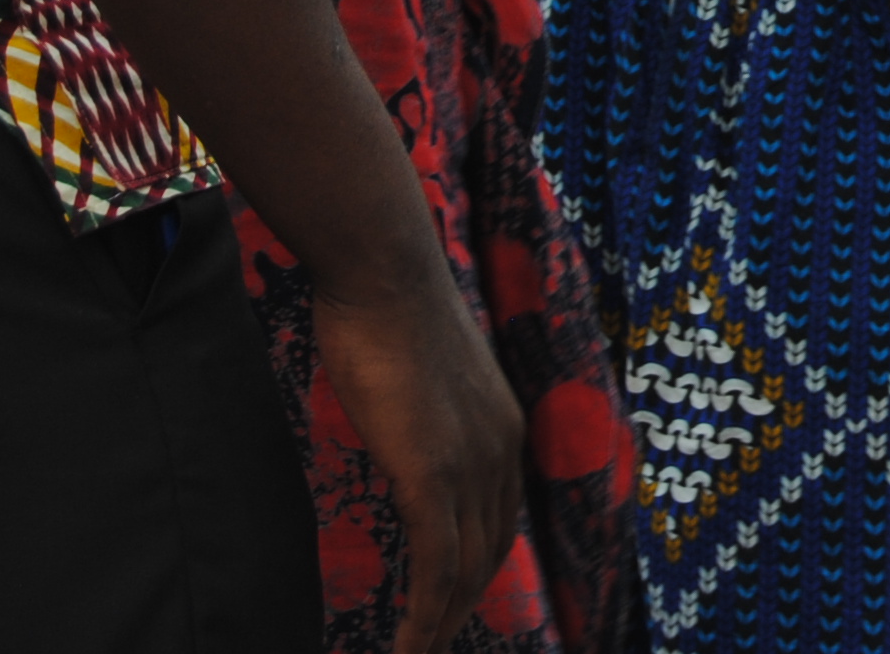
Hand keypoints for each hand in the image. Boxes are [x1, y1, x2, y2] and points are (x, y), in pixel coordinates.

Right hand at [309, 272, 528, 653]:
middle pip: (489, 555)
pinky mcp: (433, 472)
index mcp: (504, 428)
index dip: (477, 570)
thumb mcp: (423, 374)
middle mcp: (502, 450)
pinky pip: (434, 565)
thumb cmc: (388, 310)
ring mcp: (471, 463)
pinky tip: (407, 649)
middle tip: (431, 647)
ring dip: (441, 625)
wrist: (385, 274)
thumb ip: (428, 414)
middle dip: (462, 609)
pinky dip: (423, 616)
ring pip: (464, 571)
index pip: (499, 521)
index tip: (450, 602)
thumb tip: (408, 430)